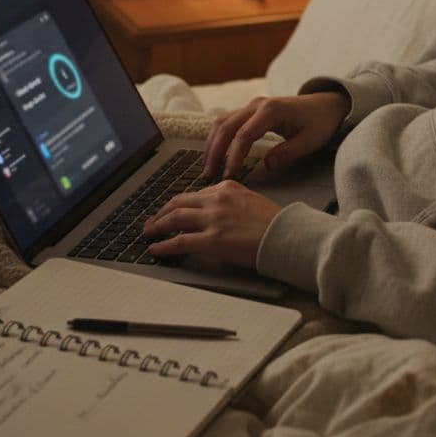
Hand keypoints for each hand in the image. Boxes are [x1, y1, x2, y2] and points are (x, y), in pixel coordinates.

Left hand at [142, 181, 279, 269]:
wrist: (286, 235)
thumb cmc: (275, 223)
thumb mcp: (251, 200)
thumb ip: (231, 202)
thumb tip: (216, 214)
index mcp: (226, 187)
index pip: (194, 194)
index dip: (178, 204)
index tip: (171, 211)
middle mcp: (216, 199)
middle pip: (178, 202)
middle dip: (161, 213)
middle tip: (152, 222)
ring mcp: (213, 219)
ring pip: (175, 219)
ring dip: (158, 227)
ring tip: (149, 234)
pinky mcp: (212, 239)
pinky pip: (180, 241)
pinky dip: (164, 245)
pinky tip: (156, 249)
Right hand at [203, 91, 350, 178]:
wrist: (325, 105)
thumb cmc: (320, 123)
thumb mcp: (310, 141)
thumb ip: (288, 152)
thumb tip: (267, 165)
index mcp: (272, 110)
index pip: (244, 134)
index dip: (234, 156)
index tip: (229, 175)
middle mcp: (257, 104)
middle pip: (226, 126)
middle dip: (215, 151)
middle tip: (208, 175)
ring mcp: (251, 105)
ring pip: (222, 122)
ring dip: (212, 144)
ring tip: (207, 167)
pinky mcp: (250, 110)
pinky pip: (227, 121)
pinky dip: (218, 138)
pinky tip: (214, 154)